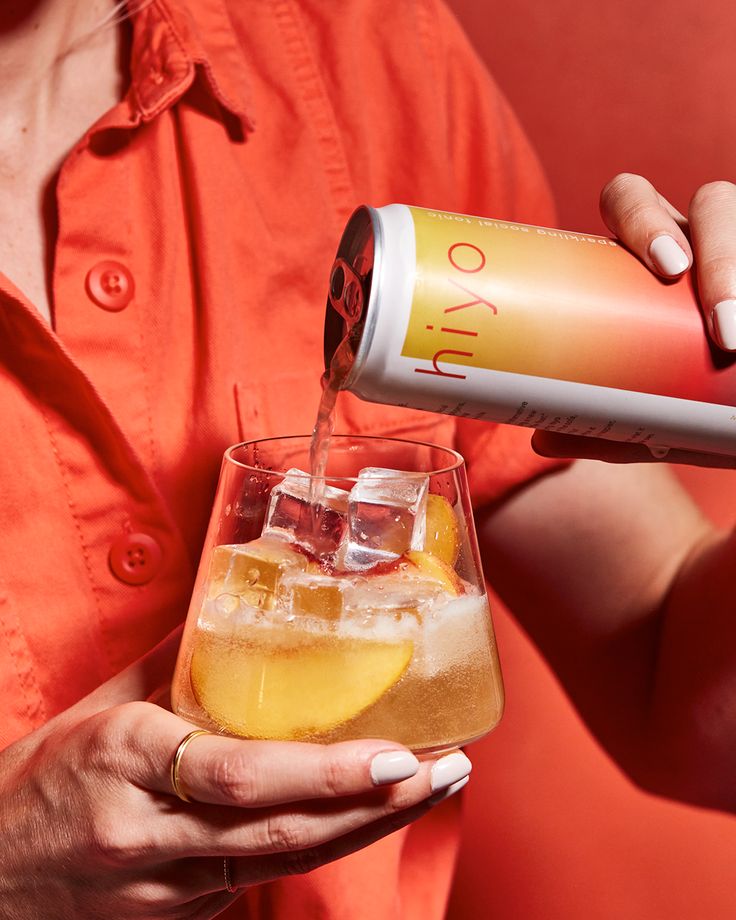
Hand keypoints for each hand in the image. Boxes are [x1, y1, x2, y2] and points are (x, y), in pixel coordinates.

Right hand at [0, 634, 470, 919]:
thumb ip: (176, 664)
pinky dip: (322, 843)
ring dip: (366, 827)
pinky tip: (369, 815)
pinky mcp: (180, 915)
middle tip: (447, 768)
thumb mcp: (99, 709)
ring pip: (284, 860)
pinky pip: (262, 878)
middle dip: (375, 803)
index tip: (393, 753)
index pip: (237, 775)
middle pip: (281, 827)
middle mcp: (150, 833)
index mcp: (126, 760)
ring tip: (434, 786)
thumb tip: (237, 607)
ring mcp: (166, 888)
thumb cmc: (40, 782)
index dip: (322, 773)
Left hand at [533, 174, 735, 465]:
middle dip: (720, 254)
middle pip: (711, 201)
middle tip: (721, 324)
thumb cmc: (701, 402)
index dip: (643, 218)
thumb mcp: (660, 415)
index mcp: (651, 255)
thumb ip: (612, 424)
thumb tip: (542, 439)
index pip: (631, 199)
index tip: (667, 268)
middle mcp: (702, 238)